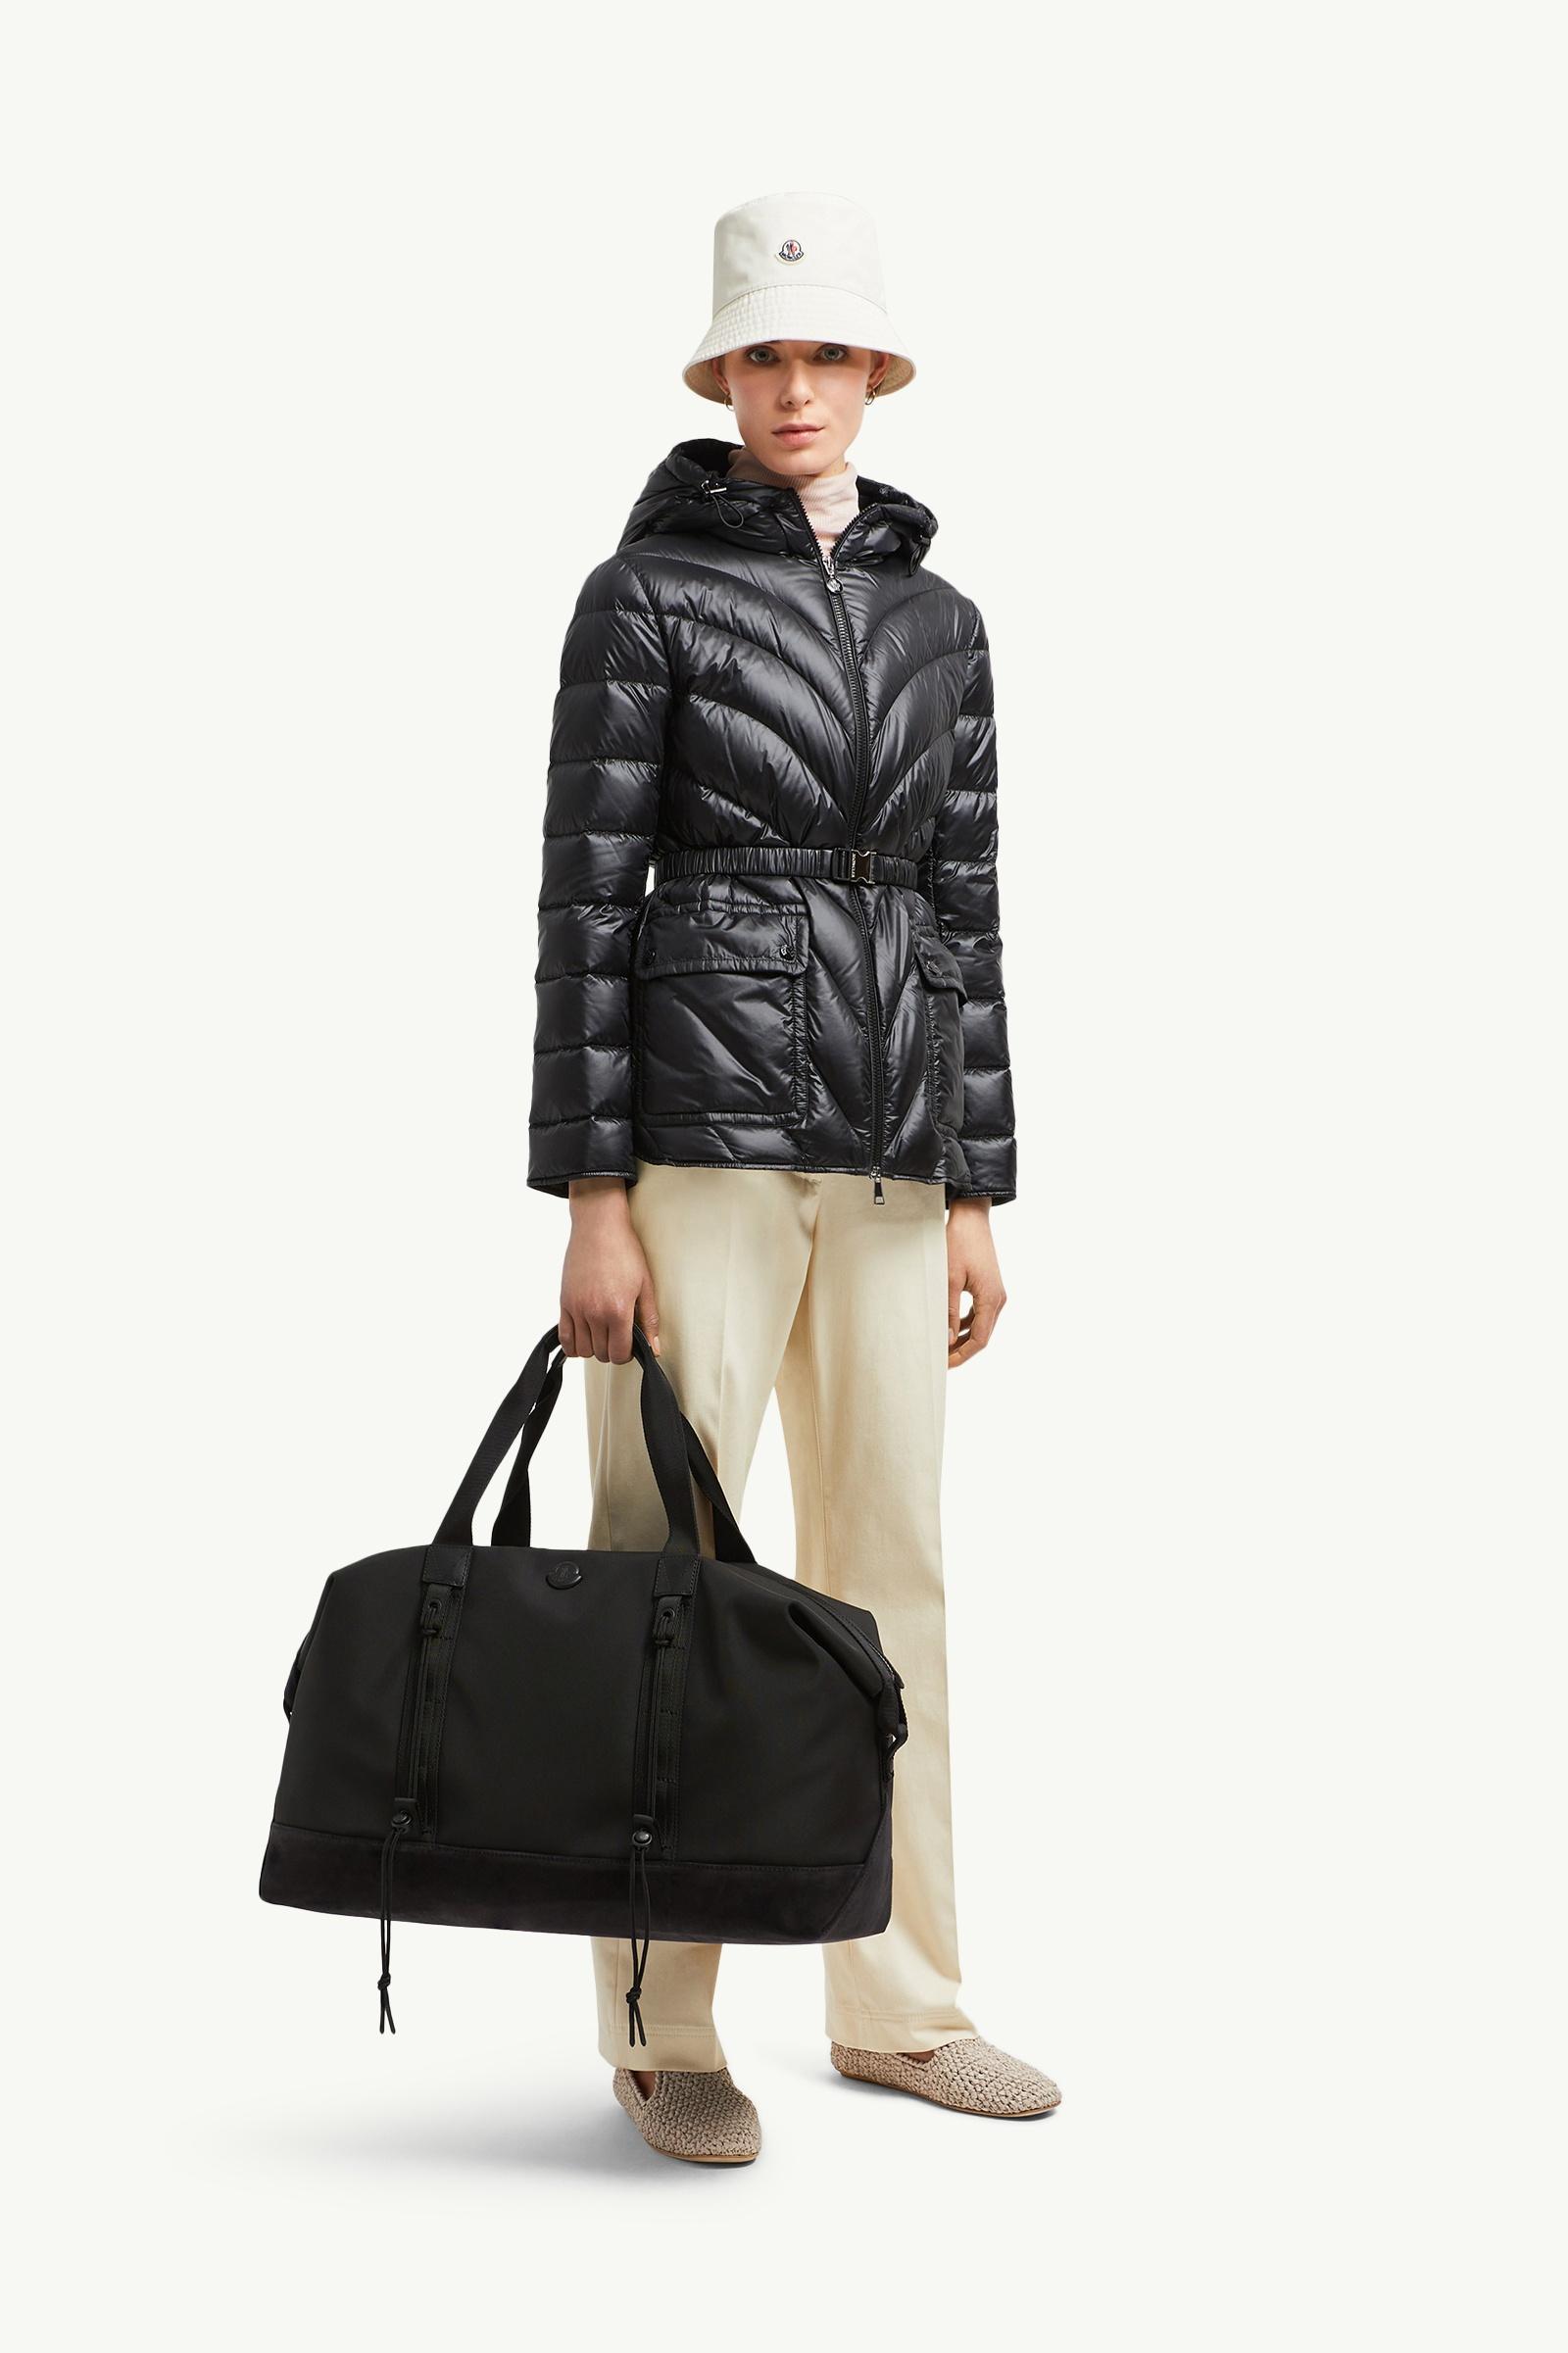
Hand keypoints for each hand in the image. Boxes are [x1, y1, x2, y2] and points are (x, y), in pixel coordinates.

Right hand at [560, 1178, 660, 1362]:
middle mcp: (594, 1313)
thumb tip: (654, 1348)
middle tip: (618, 1336)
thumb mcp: (645, 1285)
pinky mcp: (564, 1302)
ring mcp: (576, 1308)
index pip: (618, 1353)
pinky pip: (564, 1337)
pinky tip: (583, 1336)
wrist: (598, 1227)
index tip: (629, 1346)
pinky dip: (573, 1344)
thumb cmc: (624, 1251)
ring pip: (582, 1349)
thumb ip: (649, 1320)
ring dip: (593, 1348)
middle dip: (611, 1350)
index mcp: (617, 1310)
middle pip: (601, 1353)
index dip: (626, 1354)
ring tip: (602, 1334)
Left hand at [946, 1198, 1004, 1367]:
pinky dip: (965, 1323)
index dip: (961, 1355)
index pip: (979, 1339)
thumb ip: (948, 1311)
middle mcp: (998, 1299)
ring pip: (981, 1325)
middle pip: (982, 1335)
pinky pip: (979, 1313)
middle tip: (939, 1358)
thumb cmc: (959, 1243)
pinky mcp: (989, 1287)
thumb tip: (947, 1339)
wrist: (972, 1218)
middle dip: (961, 1349)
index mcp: (991, 1299)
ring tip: (942, 1345)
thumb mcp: (949, 1279)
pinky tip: (949, 1326)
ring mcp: (996, 1293)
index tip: (944, 1363)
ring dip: (963, 1337)